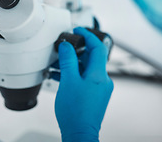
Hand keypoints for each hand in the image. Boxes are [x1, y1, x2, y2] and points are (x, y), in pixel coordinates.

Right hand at [54, 27, 113, 141]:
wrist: (79, 133)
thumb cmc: (75, 112)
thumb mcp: (68, 81)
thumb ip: (68, 60)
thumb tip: (67, 45)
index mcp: (99, 75)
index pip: (98, 47)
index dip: (88, 35)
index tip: (78, 30)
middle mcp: (103, 80)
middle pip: (92, 57)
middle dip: (77, 50)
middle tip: (65, 46)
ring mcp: (99, 88)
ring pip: (87, 68)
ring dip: (73, 63)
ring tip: (58, 63)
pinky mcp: (94, 95)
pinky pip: (85, 78)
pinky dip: (74, 74)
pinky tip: (60, 76)